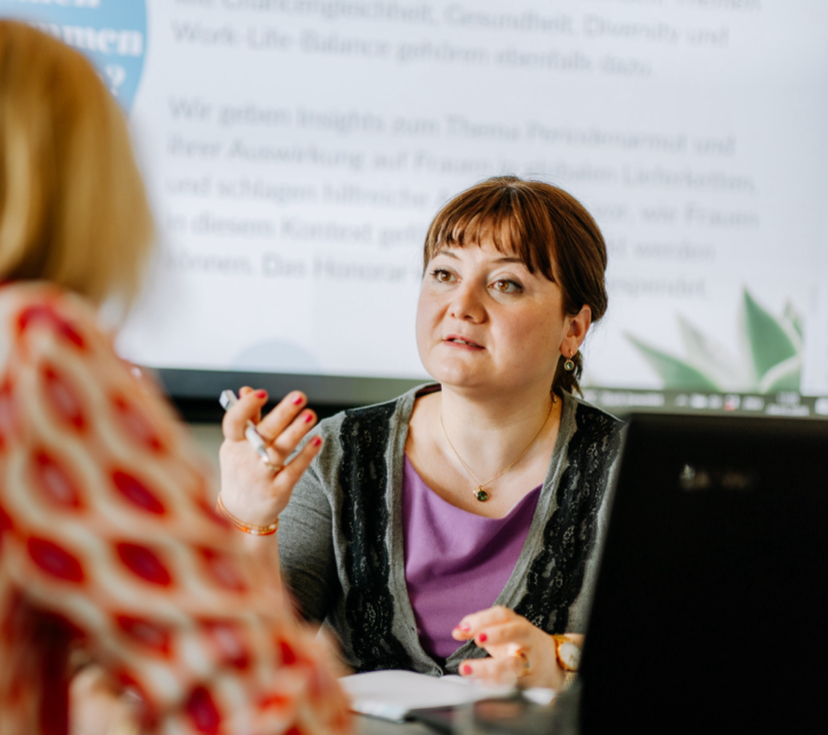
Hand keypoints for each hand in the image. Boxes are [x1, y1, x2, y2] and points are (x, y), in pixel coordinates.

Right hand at [219, 387, 322, 527]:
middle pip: (263, 433)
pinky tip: (317, 441)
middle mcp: (244, 460)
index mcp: (233, 445)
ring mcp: (260, 477)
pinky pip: (293, 471)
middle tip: (299, 396)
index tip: (263, 393)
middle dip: (282, 414)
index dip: (246, 407)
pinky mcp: (277, 491)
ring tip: (311, 415)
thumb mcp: (238, 446)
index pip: (234, 423)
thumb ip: (247, 419)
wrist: (241, 513)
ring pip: (279, 451)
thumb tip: (247, 389)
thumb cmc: (241, 472)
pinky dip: (305, 456)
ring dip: (296, 432)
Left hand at [452, 605, 582, 689]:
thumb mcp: (503, 631)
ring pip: (516, 664)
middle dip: (497, 635)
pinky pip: (515, 688)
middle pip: (517, 633)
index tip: (464, 628)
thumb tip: (457, 631)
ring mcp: (531, 663)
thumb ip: (479, 628)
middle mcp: (527, 641)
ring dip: (491, 668)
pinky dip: (497, 690)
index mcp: (518, 625)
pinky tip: (481, 690)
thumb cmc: (521, 646)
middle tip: (477, 640)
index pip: (503, 615)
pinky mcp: (530, 685)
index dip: (484, 619)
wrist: (553, 665)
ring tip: (468, 670)